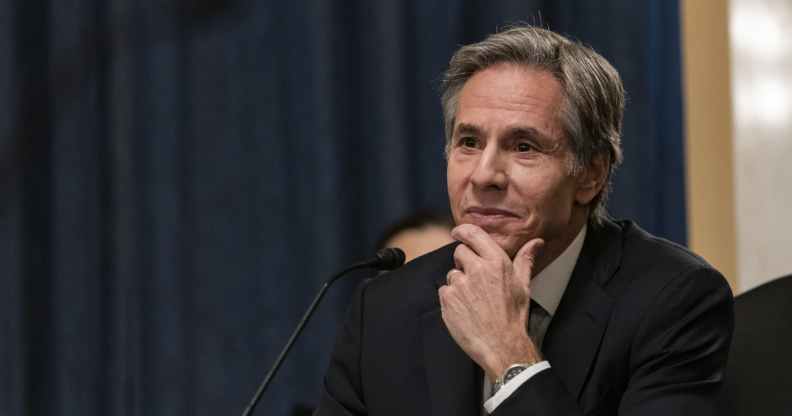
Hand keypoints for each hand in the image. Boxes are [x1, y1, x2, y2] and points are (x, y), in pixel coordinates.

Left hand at [438, 223, 544, 381]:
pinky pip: (444, 290)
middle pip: (459, 252)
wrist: (502, 345)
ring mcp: (460, 284)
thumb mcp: (523, 285)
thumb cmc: (514, 316)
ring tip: (473, 300)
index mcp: (496, 262)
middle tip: (475, 279)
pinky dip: (451, 298)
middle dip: (464, 262)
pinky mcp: (448, 299)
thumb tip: (536, 242)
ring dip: (459, 283)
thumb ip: (525, 260)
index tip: (458, 232)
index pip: (473, 234)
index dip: (462, 231)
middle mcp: (477, 269)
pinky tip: (465, 309)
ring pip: (452, 274)